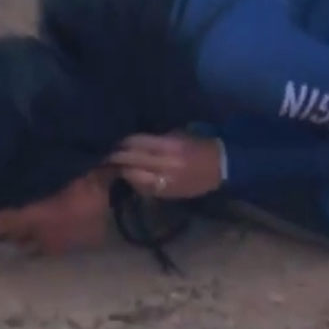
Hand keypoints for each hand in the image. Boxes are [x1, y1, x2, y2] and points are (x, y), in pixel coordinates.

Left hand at [107, 133, 222, 199]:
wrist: (221, 168)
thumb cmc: (200, 146)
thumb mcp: (179, 135)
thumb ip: (158, 138)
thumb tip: (137, 140)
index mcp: (170, 146)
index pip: (138, 143)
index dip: (123, 142)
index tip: (114, 140)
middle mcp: (166, 164)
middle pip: (133, 160)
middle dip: (117, 157)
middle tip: (107, 153)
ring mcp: (166, 181)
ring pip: (135, 177)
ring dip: (124, 171)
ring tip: (115, 166)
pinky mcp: (167, 193)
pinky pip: (145, 189)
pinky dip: (135, 183)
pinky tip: (130, 178)